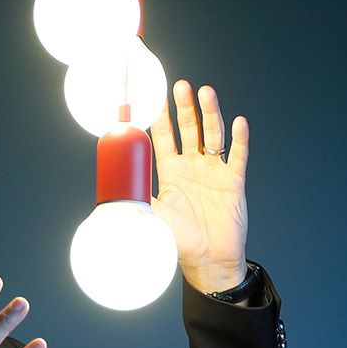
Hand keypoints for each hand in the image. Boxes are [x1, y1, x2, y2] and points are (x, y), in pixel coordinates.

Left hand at [149, 80, 250, 292]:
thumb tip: (106, 192)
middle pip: (189, 129)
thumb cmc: (178, 240)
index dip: (159, 117)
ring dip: (210, 114)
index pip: (163, 137)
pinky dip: (239, 139)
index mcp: (170, 171)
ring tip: (205, 93)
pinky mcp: (233, 181)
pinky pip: (237, 156)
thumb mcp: (151, 215)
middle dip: (184, 107)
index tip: (153, 96)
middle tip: (179, 86)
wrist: (208, 261)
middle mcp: (192, 165)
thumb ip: (134, 198)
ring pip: (213, 135)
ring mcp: (214, 171)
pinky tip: (238, 123)